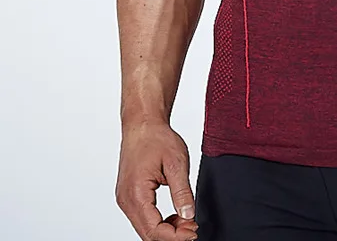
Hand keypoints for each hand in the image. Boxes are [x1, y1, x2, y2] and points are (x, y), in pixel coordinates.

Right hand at [115, 119, 199, 240]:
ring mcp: (125, 199)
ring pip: (145, 228)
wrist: (142, 125)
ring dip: (166, 230)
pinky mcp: (128, 196)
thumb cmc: (157, 138)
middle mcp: (126, 200)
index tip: (194, 232)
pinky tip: (175, 216)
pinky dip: (159, 221)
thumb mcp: (177, 163)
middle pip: (148, 234)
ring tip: (187, 220)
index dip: (176, 236)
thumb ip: (182, 192)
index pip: (154, 230)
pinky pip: (143, 218)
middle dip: (172, 235)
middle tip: (193, 228)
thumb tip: (189, 215)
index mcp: (136, 193)